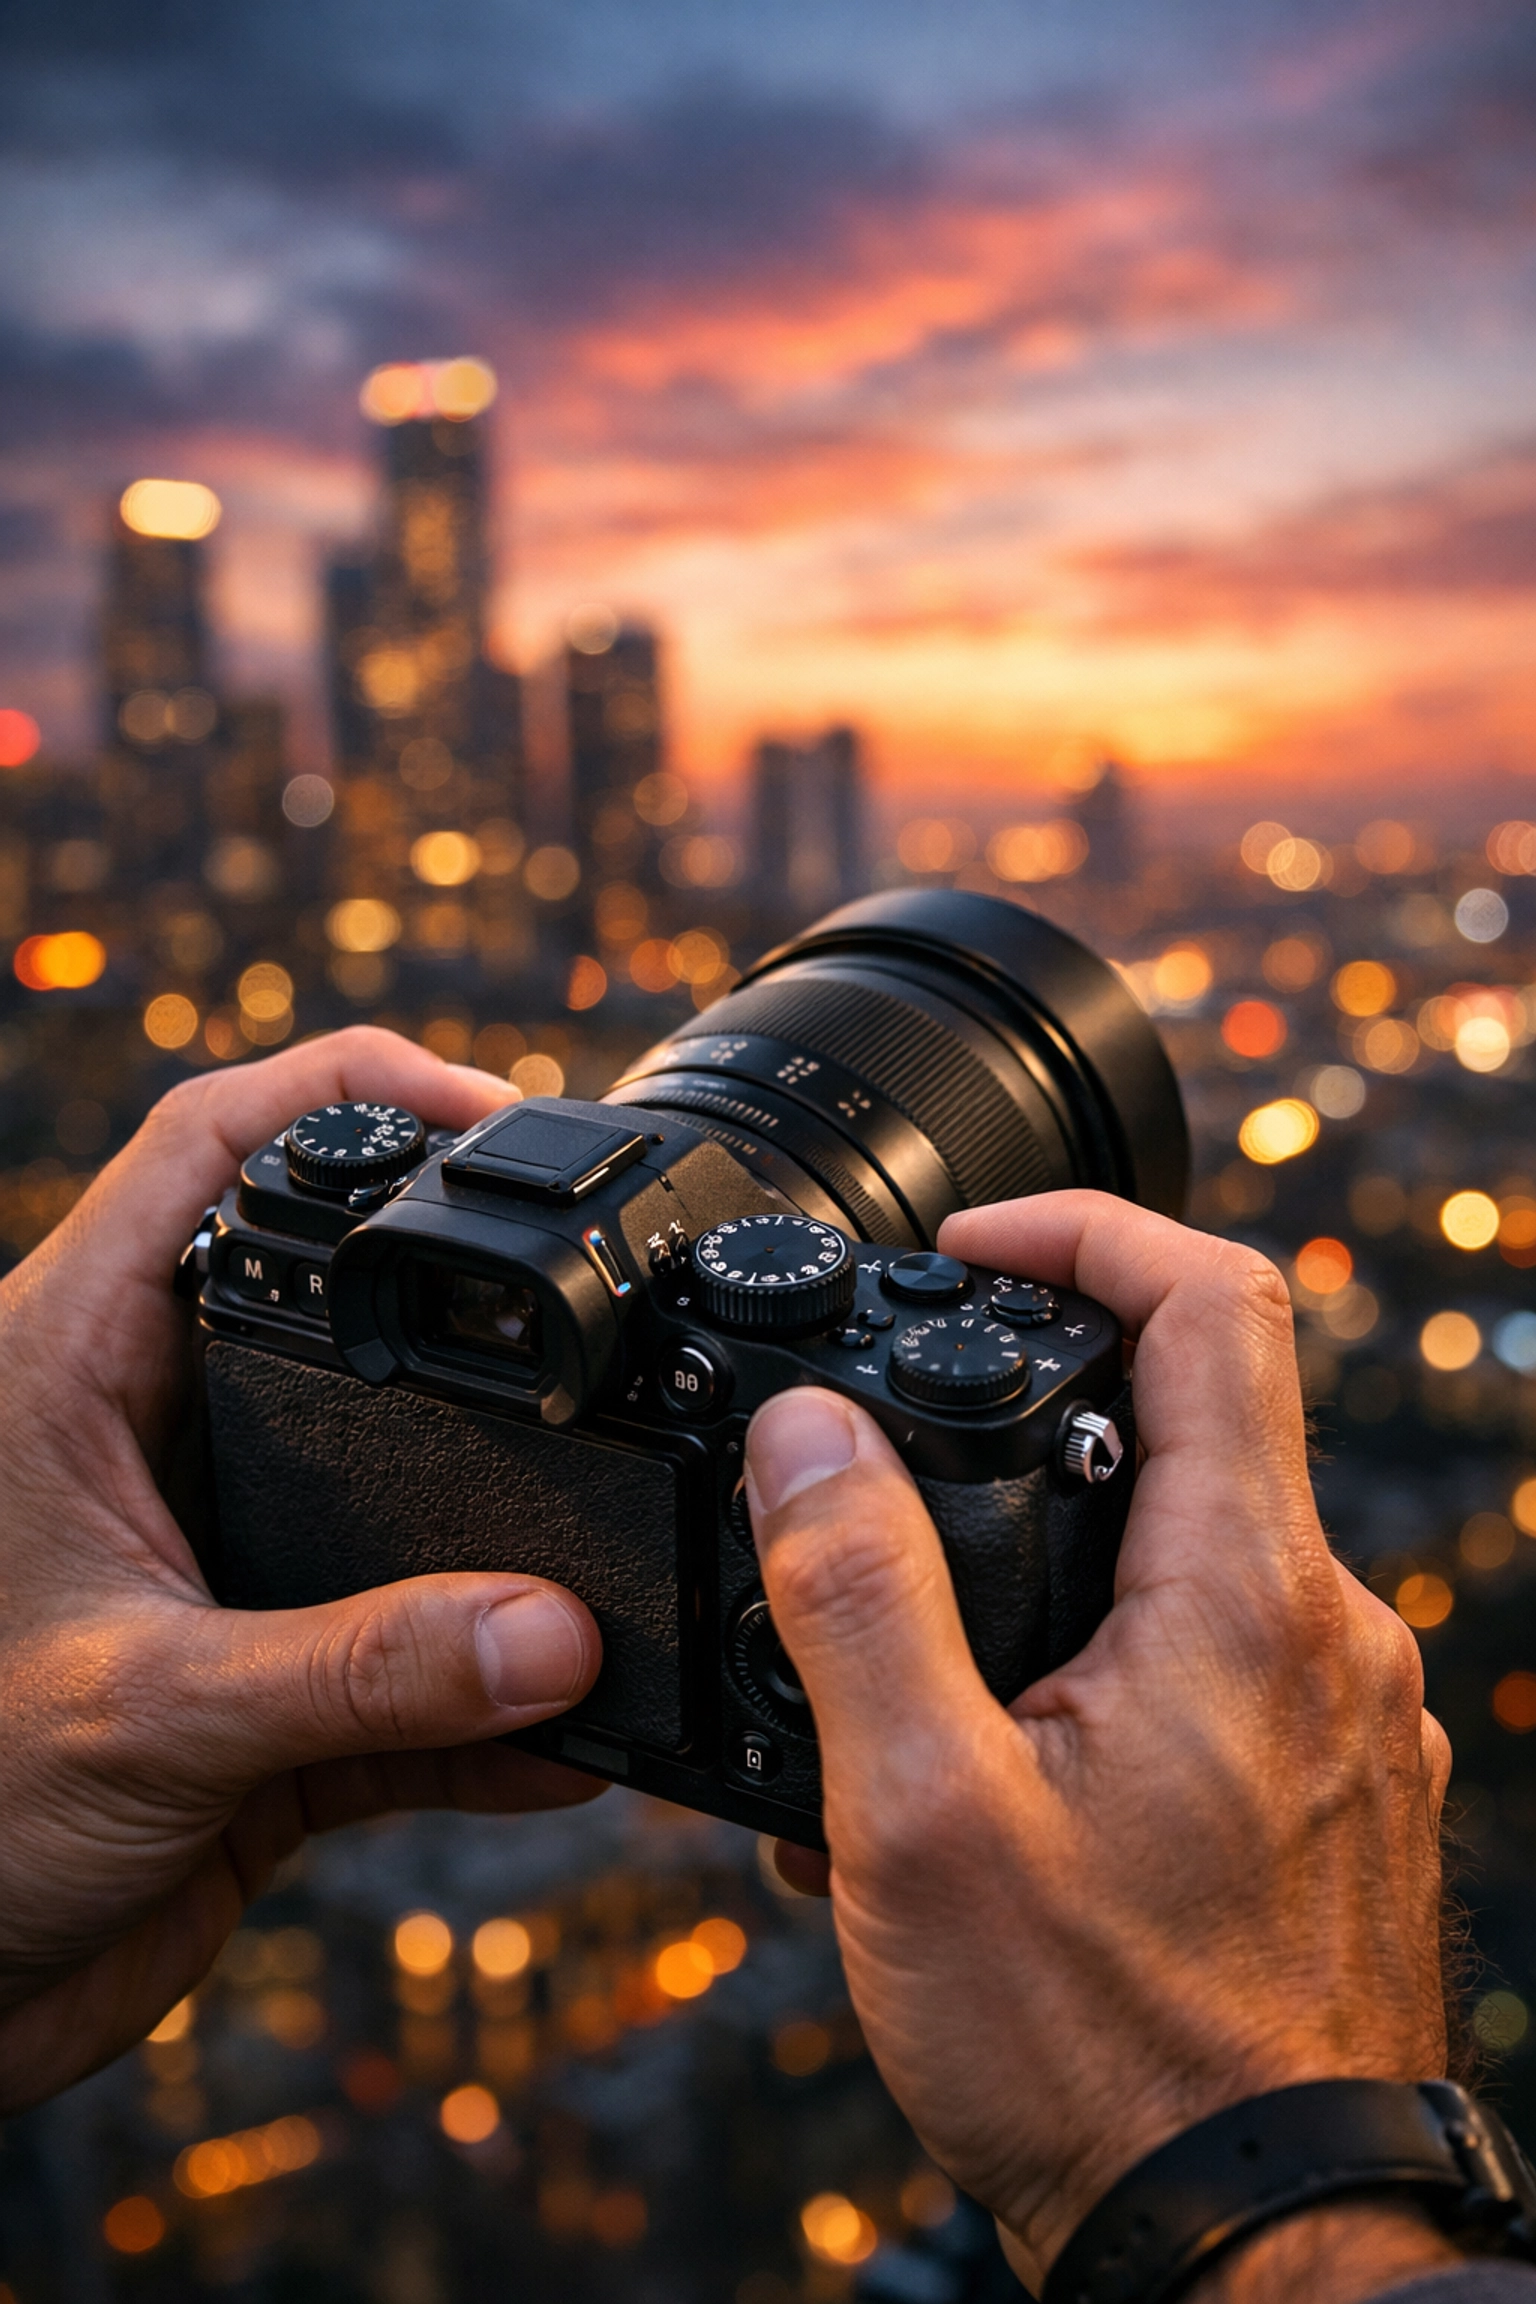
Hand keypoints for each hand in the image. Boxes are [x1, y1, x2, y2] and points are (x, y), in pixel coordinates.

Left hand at [0, 1029, 603, 2114]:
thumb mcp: (152, 1714)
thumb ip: (363, 1674)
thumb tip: (562, 1637)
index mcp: (74, 1369)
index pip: (212, 1150)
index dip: (352, 1093)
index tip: (494, 1112)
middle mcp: (151, 1442)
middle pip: (330, 1298)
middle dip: (463, 1296)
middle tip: (594, 1303)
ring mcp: (216, 1563)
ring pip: (390, 1484)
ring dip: (499, 1520)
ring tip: (623, 1523)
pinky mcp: (261, 1689)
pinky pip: (408, 1666)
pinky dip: (490, 1705)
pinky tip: (574, 1737)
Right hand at [744, 1193, 1452, 2296]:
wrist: (1250, 2252)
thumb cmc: (1102, 2059)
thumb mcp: (921, 1813)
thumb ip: (855, 1591)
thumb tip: (806, 1430)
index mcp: (1247, 1595)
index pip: (1214, 1300)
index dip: (1086, 1226)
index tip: (978, 1241)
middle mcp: (1327, 1634)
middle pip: (1192, 1420)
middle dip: (1031, 1419)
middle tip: (896, 1484)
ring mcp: (1342, 1718)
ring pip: (1186, 1554)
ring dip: (1045, 1572)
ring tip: (910, 1693)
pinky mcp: (1328, 1791)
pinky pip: (1210, 1663)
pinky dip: (1094, 1668)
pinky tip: (992, 1781)